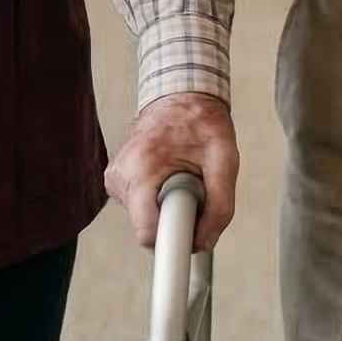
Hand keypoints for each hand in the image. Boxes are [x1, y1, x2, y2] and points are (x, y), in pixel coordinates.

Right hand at [105, 92, 238, 251]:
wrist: (181, 97)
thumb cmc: (200, 122)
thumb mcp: (225, 159)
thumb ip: (220, 206)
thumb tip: (205, 242)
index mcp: (142, 166)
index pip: (146, 233)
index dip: (173, 241)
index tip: (189, 238)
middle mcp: (121, 174)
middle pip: (148, 229)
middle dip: (176, 219)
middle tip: (193, 189)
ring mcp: (115, 179)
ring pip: (145, 222)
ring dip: (169, 209)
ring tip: (182, 177)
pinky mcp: (117, 183)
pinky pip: (141, 212)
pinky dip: (159, 203)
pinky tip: (169, 178)